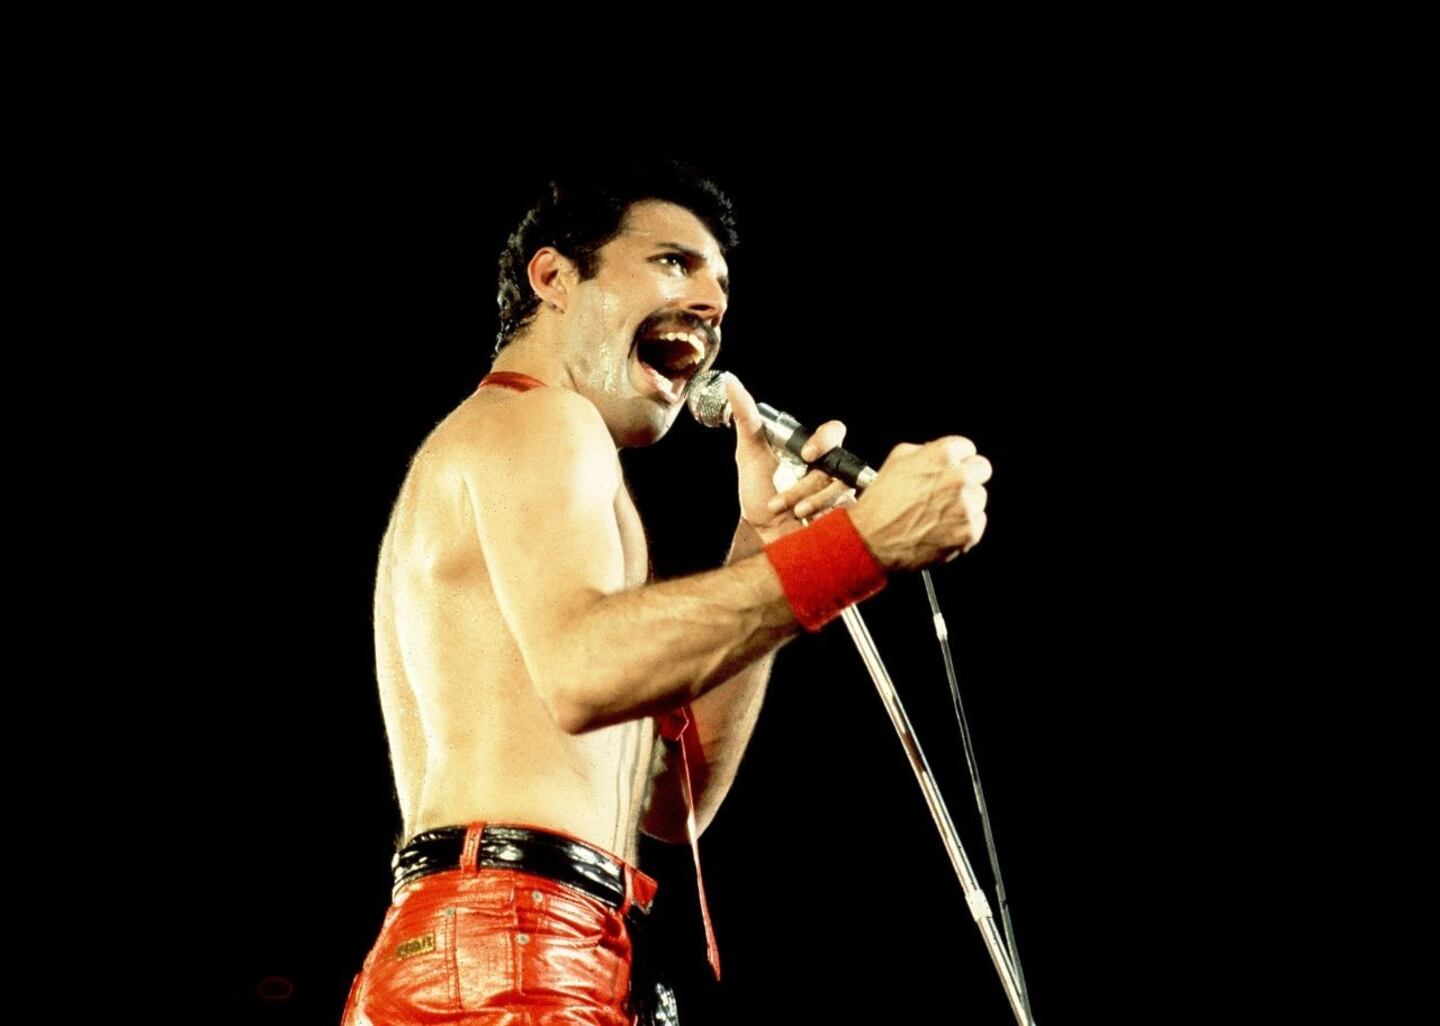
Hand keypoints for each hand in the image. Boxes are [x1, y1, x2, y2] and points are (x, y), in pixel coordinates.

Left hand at [726, 375, 855, 543]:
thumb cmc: (761, 497)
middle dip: (818, 476)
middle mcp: (830, 468)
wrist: (767, 538)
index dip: (825, 439)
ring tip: (788, 509)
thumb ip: (745, 417)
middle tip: (800, 486)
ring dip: (809, 498)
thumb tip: (730, 382)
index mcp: (811, 450)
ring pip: (839, 486)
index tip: (805, 453)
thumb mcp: (749, 455)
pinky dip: (822, 513)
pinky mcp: (846, 513)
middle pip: (842, 459)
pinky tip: (806, 520)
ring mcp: (840, 491)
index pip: (833, 432)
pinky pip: (846, 508)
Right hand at [847, 437, 991, 570]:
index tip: (951, 467)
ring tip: (938, 512)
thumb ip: (924, 451)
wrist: (871, 541)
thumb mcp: (896, 460)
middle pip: (982, 469)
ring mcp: (966, 507)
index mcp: (942, 456)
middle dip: (968, 476)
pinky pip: (978, 522)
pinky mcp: (968, 532)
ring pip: (979, 497)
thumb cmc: (880, 503)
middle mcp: (958, 479)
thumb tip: (935, 452)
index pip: (967, 448)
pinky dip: (963, 525)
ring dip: (965, 503)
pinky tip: (941, 527)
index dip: (956, 458)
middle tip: (950, 489)